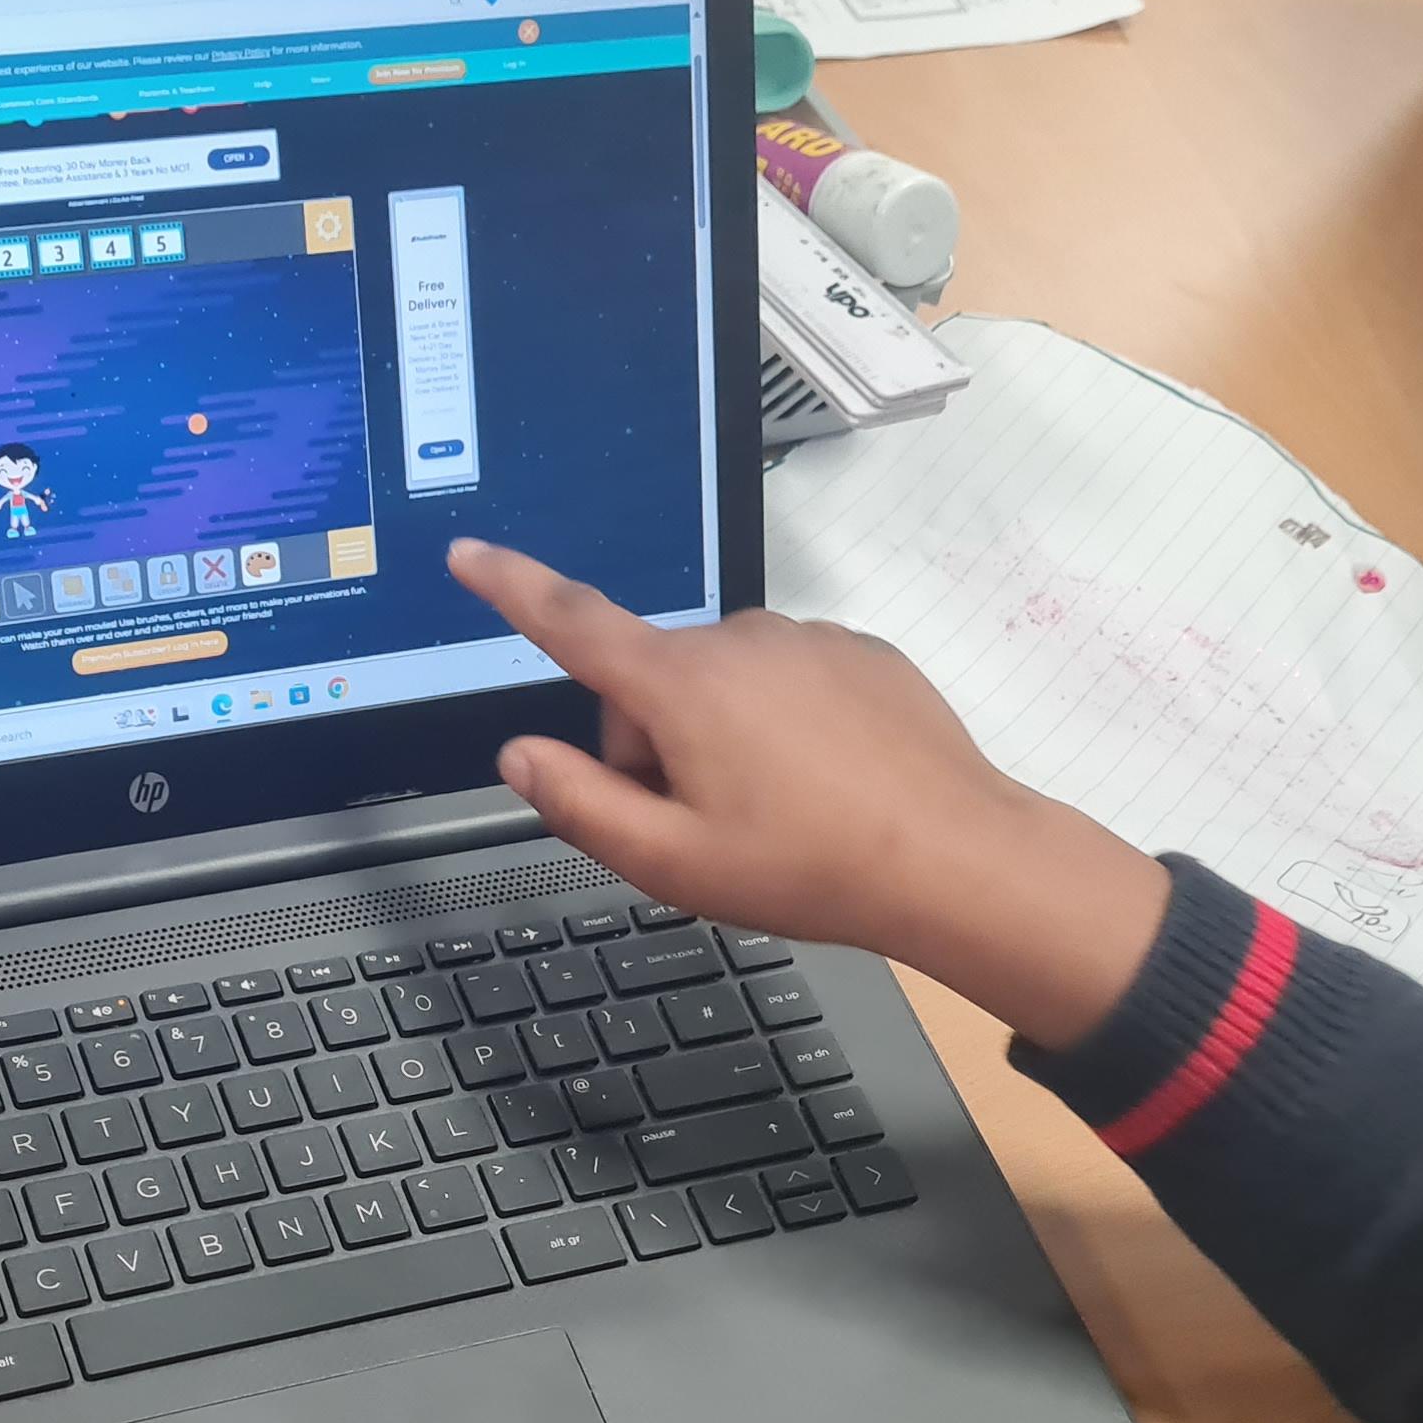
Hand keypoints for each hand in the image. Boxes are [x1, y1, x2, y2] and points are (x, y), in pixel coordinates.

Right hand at [448, 539, 1171, 1050]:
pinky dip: (785, 725)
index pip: (571, 622)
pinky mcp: (859, 652)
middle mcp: (739, 640)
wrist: (952, 859)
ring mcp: (805, 639)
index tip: (470, 554)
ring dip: (722, 736)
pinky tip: (823, 785)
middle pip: (651, 683)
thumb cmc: (809, 867)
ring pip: (721, 683)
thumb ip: (580, 804)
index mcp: (680, 686)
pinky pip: (788, 679)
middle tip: (703, 826)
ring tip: (777, 812)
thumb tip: (521, 755)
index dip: (510, 587)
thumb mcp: (672, 862)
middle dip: (653, 745)